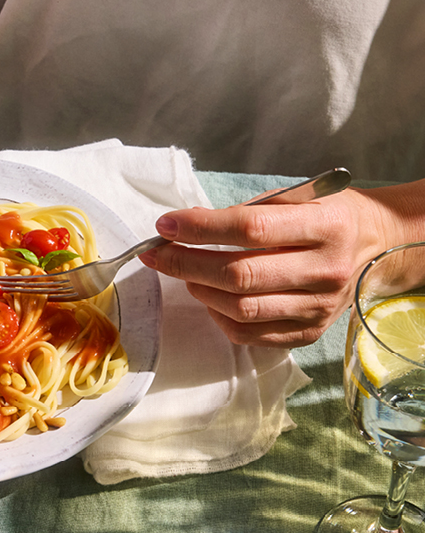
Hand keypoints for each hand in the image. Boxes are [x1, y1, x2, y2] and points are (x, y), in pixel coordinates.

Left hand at [137, 188, 386, 347]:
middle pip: (240, 275)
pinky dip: (218, 316)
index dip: (200, 228)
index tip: (165, 225)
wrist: (374, 246)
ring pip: (240, 309)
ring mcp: (319, 308)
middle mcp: (326, 270)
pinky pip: (249, 334)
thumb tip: (183, 227)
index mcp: (326, 226)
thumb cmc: (323, 215)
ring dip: (199, 289)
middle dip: (185, 263)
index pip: (251, 229)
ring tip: (185, 271)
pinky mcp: (309, 333)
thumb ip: (243, 212)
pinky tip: (210, 296)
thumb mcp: (293, 197)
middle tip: (157, 253)